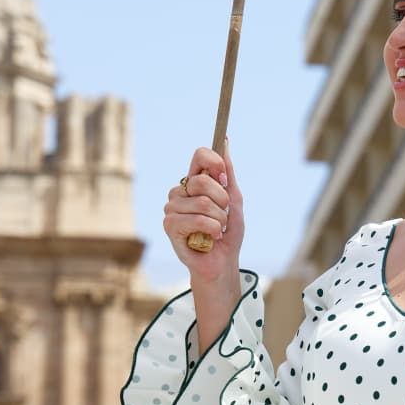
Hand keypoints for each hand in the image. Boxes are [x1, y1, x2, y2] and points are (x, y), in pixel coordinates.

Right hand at [164, 142, 243, 282]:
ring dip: (220, 220)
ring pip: (203, 203)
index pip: (199, 155)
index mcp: (194, 182)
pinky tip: (210, 238)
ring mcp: (172, 208)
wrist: (222, 262)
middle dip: (223, 200)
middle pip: (202, 180)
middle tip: (224, 214)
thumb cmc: (227, 232)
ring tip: (217, 230)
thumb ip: (229, 174)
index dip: (215, 163)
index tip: (225, 178)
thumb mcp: (234, 200)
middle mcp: (180, 192)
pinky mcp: (170, 225)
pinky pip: (197, 220)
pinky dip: (212, 229)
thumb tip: (226, 141)